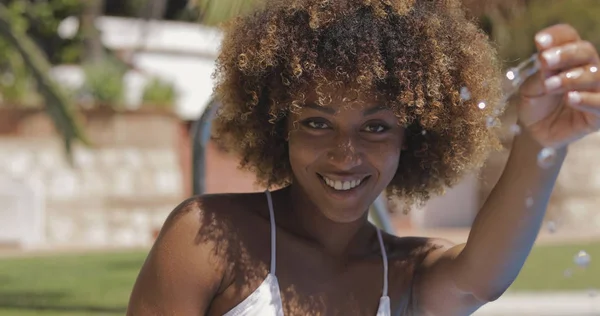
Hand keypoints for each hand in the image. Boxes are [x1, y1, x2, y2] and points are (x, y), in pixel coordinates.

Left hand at [517, 24, 599, 147]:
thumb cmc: (535, 105)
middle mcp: (586, 68)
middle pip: (585, 51)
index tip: (539, 41)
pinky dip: (586, 99)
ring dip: (571, 78)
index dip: (556, 36)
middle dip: (565, 54)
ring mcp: (596, 89)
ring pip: (595, 75)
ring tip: (550, 85)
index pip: (569, 37)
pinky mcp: (599, 112)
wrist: (535, 132)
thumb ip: (539, 75)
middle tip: (544, 60)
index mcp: (567, 57)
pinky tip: (570, 98)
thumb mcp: (530, 88)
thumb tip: (546, 60)